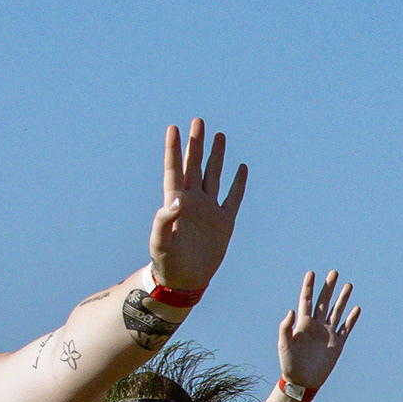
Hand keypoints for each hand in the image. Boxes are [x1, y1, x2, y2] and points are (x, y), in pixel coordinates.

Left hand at [148, 121, 247, 299]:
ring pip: (214, 176)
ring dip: (217, 156)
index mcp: (175, 202)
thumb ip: (164, 222)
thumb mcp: (160, 243)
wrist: (184, 280)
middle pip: (195, 165)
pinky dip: (238, 183)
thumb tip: (174, 202)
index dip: (174, 149)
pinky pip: (233, 198)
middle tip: (198, 121)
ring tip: (220, 136)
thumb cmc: (166, 262)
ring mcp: (209, 210)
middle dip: (196, 143)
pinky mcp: (224, 222)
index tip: (174, 128)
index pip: (175, 169)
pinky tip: (242, 168)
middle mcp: (193, 201)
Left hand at [278, 271, 360, 397]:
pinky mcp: (337, 344)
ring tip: (348, 285)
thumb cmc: (289, 363)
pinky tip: (356, 309)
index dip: (308, 286)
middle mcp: (316, 325)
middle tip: (334, 273)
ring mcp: (328, 334)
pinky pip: (346, 328)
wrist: (302, 381)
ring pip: (337, 312)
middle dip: (328, 287)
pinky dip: (351, 319)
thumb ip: (286, 328)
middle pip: (324, 302)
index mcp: (303, 323)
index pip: (306, 300)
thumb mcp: (284, 345)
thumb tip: (291, 310)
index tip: (311, 273)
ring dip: (342, 299)